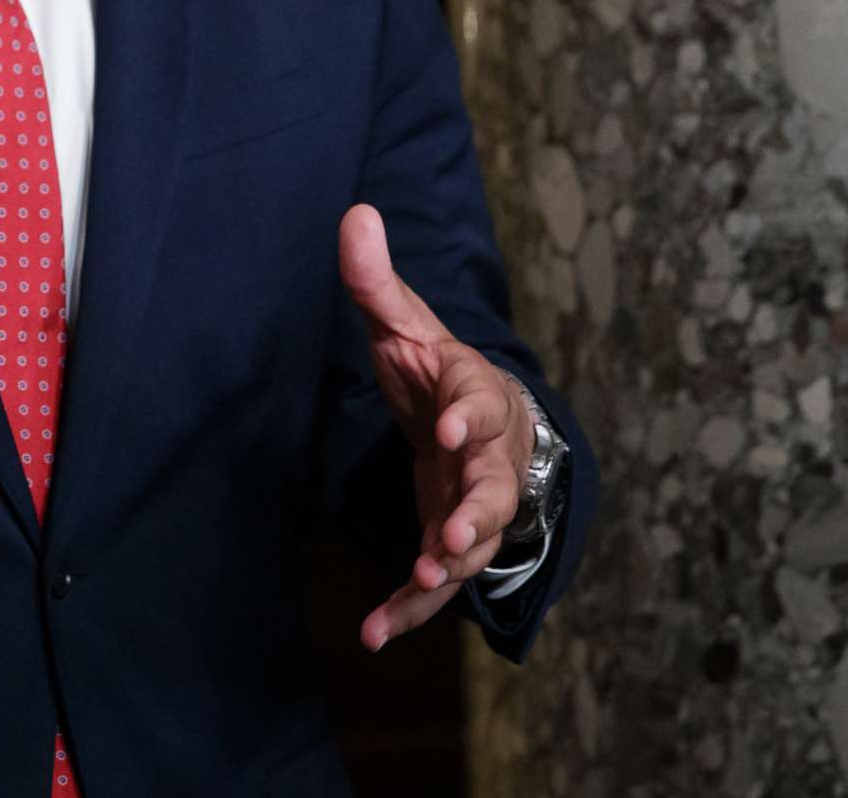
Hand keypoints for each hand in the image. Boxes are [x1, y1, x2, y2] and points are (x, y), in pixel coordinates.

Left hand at [337, 205, 532, 651]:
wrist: (475, 422)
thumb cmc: (437, 370)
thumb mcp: (404, 322)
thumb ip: (376, 278)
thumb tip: (354, 211)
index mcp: (473, 397)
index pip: (478, 405)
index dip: (467, 419)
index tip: (449, 428)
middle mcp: (485, 459)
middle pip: (492, 489)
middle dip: (474, 511)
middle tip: (451, 534)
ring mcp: (472, 506)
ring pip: (476, 542)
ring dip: (452, 563)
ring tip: (425, 578)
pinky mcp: (449, 541)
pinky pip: (436, 584)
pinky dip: (408, 610)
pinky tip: (372, 635)